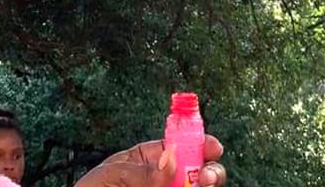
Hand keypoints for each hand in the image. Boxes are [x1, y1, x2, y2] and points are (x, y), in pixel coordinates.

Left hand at [75, 137, 225, 186]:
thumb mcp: (112, 176)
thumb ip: (142, 170)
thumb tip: (172, 161)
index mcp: (149, 159)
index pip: (181, 145)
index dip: (200, 142)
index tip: (213, 147)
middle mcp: (164, 178)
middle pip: (199, 171)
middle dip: (210, 171)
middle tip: (206, 177)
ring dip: (206, 185)